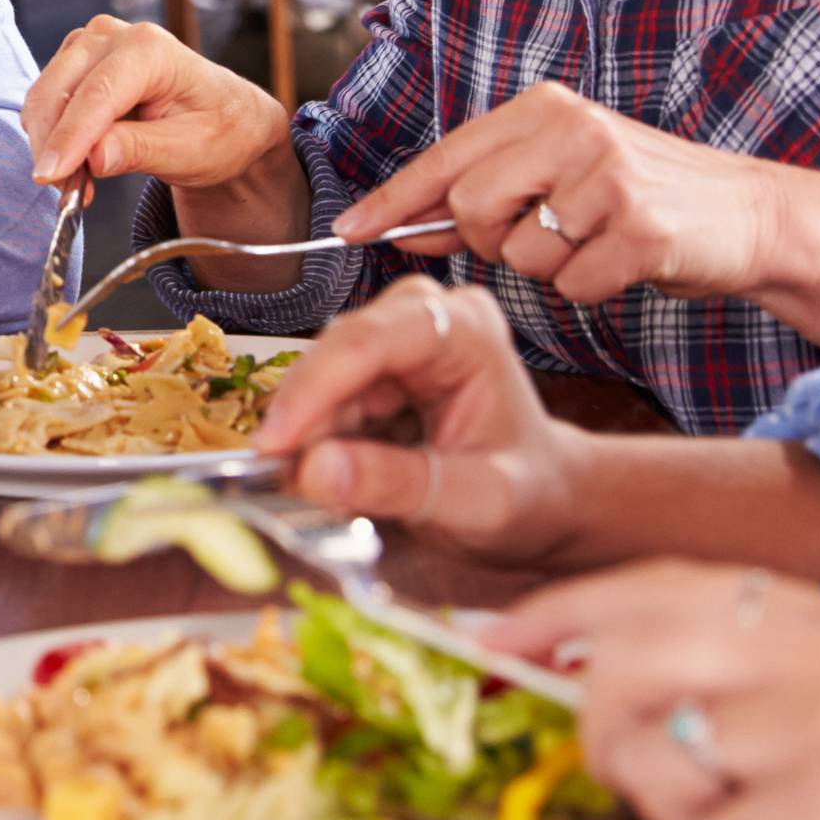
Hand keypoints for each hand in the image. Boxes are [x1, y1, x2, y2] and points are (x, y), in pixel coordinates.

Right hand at [22, 17, 290, 193]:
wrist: (228, 118)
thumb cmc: (219, 129)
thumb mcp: (191, 150)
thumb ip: (140, 151)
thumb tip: (92, 157)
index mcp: (151, 49)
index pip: (97, 94)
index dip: (69, 137)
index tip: (50, 176)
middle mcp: (115, 36)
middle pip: (60, 90)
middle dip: (53, 146)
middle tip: (66, 194)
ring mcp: (92, 45)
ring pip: (46, 96)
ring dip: (50, 144)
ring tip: (77, 185)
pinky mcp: (77, 62)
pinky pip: (49, 100)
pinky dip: (53, 136)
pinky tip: (78, 165)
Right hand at [254, 276, 582, 565]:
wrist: (547, 501)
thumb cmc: (530, 496)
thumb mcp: (479, 503)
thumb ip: (401, 485)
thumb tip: (314, 471)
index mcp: (468, 330)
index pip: (372, 341)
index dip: (314, 389)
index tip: (272, 445)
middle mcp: (427, 316)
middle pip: (337, 354)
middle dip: (305, 419)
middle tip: (281, 482)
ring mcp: (398, 338)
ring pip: (322, 378)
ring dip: (307, 436)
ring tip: (314, 491)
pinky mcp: (375, 368)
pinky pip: (324, 400)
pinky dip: (315, 443)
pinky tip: (325, 480)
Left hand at [333, 83, 788, 306]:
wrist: (749, 214)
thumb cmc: (642, 197)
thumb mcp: (563, 169)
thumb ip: (486, 191)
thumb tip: (398, 226)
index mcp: (546, 107)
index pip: (448, 155)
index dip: (395, 198)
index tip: (351, 230)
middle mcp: (573, 130)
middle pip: (471, 207)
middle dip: (491, 240)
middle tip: (543, 236)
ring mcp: (608, 177)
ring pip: (521, 254)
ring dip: (551, 268)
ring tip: (596, 242)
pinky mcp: (640, 229)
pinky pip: (571, 284)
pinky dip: (590, 287)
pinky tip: (625, 262)